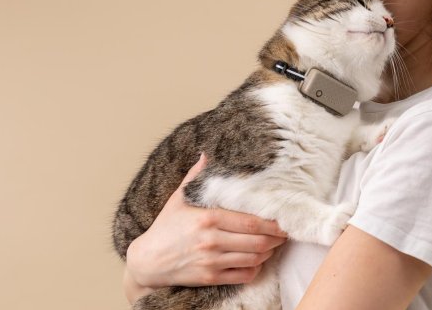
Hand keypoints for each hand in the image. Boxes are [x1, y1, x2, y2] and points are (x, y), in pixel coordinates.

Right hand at [123, 153, 287, 302]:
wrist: (146, 261)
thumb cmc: (165, 228)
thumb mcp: (178, 199)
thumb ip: (196, 177)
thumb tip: (206, 154)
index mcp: (207, 218)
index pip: (250, 220)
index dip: (272, 222)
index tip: (284, 219)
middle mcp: (211, 240)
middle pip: (257, 241)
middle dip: (276, 238)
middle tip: (285, 233)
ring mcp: (211, 261)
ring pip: (254, 258)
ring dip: (268, 252)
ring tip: (274, 244)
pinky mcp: (210, 278)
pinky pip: (243, 275)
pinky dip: (255, 268)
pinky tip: (257, 260)